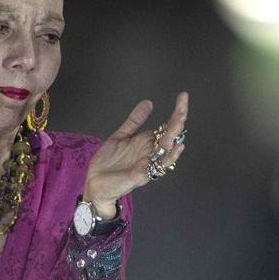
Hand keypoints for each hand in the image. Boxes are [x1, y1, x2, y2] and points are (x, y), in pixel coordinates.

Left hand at [83, 92, 188, 215]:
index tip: (182, 96)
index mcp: (147, 143)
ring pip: (168, 149)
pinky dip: (169, 157)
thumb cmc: (108, 163)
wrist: (94, 182)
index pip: (167, 126)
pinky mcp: (141, 174)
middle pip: (170, 135)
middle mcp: (151, 152)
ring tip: (180, 119)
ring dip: (175, 134)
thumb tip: (149, 103)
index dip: (176, 112)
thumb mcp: (121, 136)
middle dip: (178, 118)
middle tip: (184, 102)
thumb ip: (135, 121)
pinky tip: (175, 147)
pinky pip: (159, 166)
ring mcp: (148, 164)